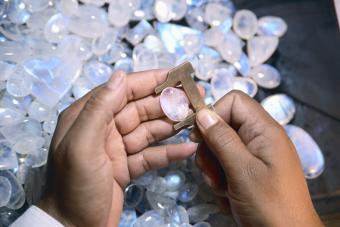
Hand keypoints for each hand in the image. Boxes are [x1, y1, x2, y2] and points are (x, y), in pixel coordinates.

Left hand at [38, 70, 196, 226]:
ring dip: (171, 125)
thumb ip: (99, 109)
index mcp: (88, 117)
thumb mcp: (81, 145)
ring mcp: (116, 148)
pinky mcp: (127, 167)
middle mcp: (103, 128)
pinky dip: (169, 152)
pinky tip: (188, 149)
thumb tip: (120, 75)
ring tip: (195, 119)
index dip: (151, 81)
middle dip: (167, 102)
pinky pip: (151, 155)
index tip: (177, 75)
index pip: (123, 90)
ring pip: (149, 130)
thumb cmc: (74, 187)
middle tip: (195, 98)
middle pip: (140, 108)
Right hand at [194, 91, 322, 226]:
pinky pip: (225, 162)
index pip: (234, 102)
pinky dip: (219, 176)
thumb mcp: (242, 170)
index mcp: (264, 129)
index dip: (213, 113)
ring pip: (220, 146)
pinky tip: (225, 191)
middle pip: (223, 125)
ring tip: (221, 186)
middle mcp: (259, 137)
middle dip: (210, 147)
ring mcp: (254, 154)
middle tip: (212, 170)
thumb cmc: (269, 204)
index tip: (198, 136)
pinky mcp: (248, 169)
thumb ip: (222, 139)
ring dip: (213, 165)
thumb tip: (202, 113)